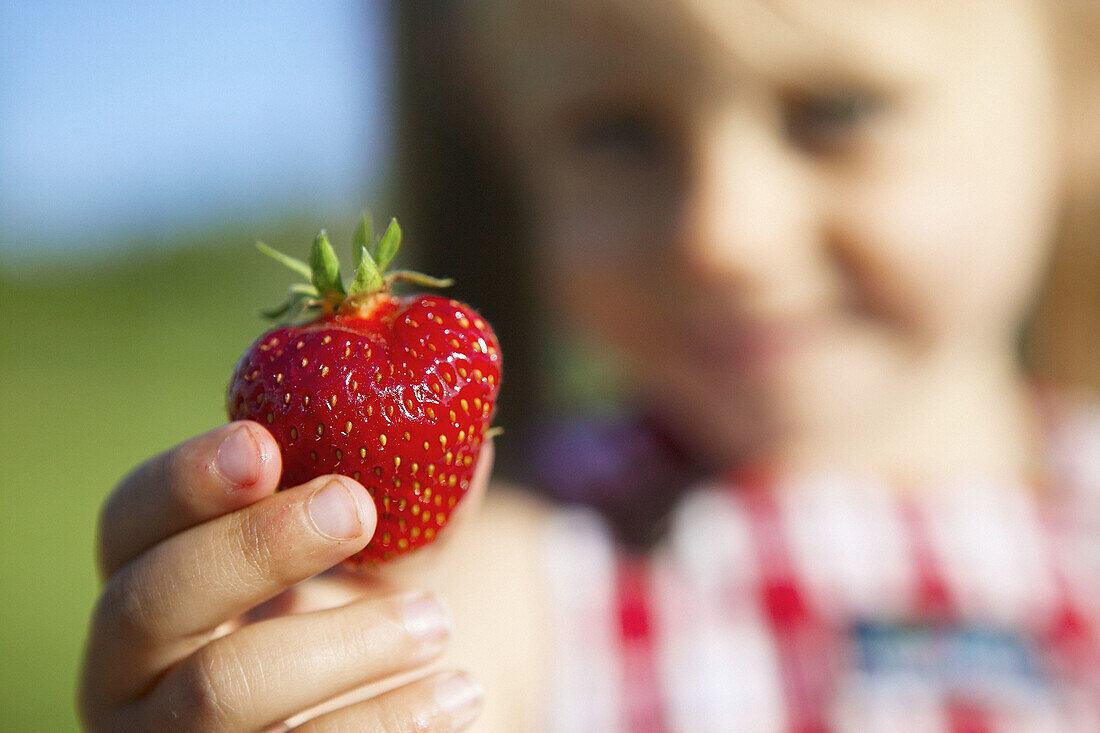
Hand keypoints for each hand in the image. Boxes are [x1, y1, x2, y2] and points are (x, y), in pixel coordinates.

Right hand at [79, 420, 489, 730]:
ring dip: (340, 643)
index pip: (128, 522)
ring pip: (220, 691)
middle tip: (355, 510)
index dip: (183, 480)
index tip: (263, 445)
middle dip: (254, 546)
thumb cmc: (350, 624)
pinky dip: (385, 722)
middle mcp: (130, 671)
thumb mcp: (366, 566)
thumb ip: (408, 508)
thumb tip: (470, 452)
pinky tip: (457, 697)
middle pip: (150, 602)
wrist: (360, 723)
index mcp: (150, 583)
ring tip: (437, 620)